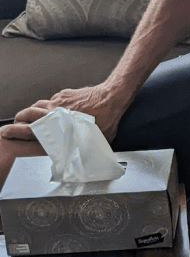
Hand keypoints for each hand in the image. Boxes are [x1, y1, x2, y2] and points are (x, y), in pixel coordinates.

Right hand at [0, 83, 125, 142]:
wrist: (112, 97)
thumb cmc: (106, 120)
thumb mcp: (93, 142)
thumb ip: (81, 150)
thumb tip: (82, 161)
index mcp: (58, 127)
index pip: (29, 130)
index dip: (15, 131)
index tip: (7, 132)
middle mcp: (54, 114)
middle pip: (27, 114)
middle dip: (19, 120)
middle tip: (16, 124)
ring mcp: (59, 102)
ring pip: (37, 105)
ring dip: (31, 111)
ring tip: (29, 117)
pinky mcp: (65, 94)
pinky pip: (51, 99)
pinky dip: (48, 105)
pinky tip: (51, 109)